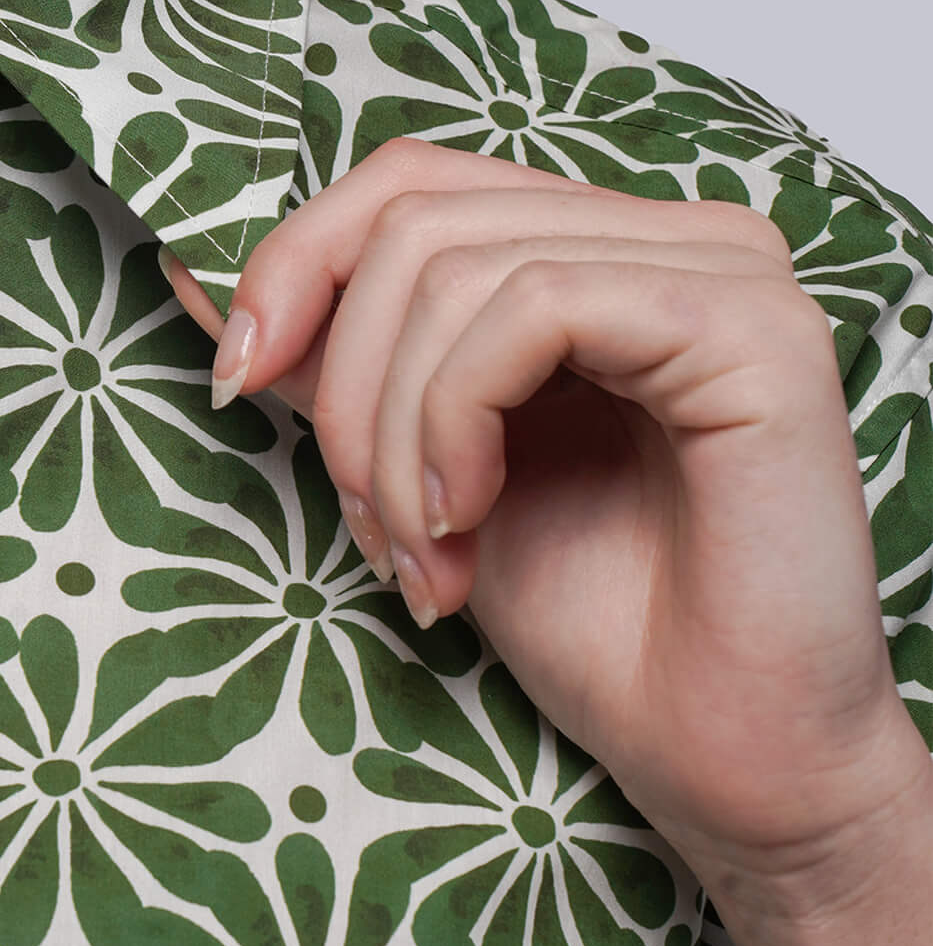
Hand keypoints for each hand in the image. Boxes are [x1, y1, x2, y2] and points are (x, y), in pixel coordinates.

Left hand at [163, 140, 925, 916]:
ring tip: (425, 553)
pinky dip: (458, 416)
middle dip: (346, 382)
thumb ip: (337, 362)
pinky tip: (474, 517)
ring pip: (460, 265)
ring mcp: (724, 267)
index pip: (413, 181)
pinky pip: (536, 306)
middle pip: (418, 216)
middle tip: (365, 525)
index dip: (299, 261)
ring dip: (396, 429)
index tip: (236, 379)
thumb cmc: (600, 627)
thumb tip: (195, 271)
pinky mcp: (751, 324)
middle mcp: (673, 235)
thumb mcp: (421, 466)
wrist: (723, 764)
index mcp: (603, 249)